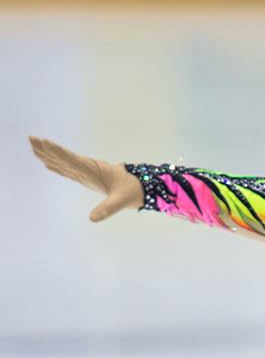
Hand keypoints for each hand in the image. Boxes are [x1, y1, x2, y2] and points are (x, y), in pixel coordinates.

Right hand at [29, 137, 143, 221]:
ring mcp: (86, 171)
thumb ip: (108, 209)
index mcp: (93, 170)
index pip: (72, 160)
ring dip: (49, 153)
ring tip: (34, 144)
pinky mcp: (87, 176)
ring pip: (64, 160)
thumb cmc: (132, 191)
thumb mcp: (121, 201)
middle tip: (31, 138)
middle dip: (48, 148)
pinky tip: (47, 163)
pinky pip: (68, 168)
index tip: (46, 143)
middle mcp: (88, 169)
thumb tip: (92, 218)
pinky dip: (57, 164)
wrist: (141, 185)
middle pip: (64, 157)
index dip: (59, 152)